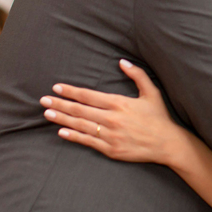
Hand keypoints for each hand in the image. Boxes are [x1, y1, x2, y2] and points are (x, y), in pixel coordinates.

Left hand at [41, 59, 180, 164]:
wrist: (168, 144)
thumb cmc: (159, 118)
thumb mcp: (151, 92)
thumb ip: (137, 75)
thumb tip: (122, 61)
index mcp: (119, 103)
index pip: (88, 96)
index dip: (71, 91)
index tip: (57, 87)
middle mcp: (112, 119)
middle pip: (79, 110)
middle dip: (60, 104)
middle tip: (44, 100)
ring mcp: (110, 136)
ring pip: (80, 126)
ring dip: (62, 119)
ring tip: (47, 113)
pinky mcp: (111, 150)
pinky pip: (88, 142)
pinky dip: (73, 137)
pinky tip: (61, 132)